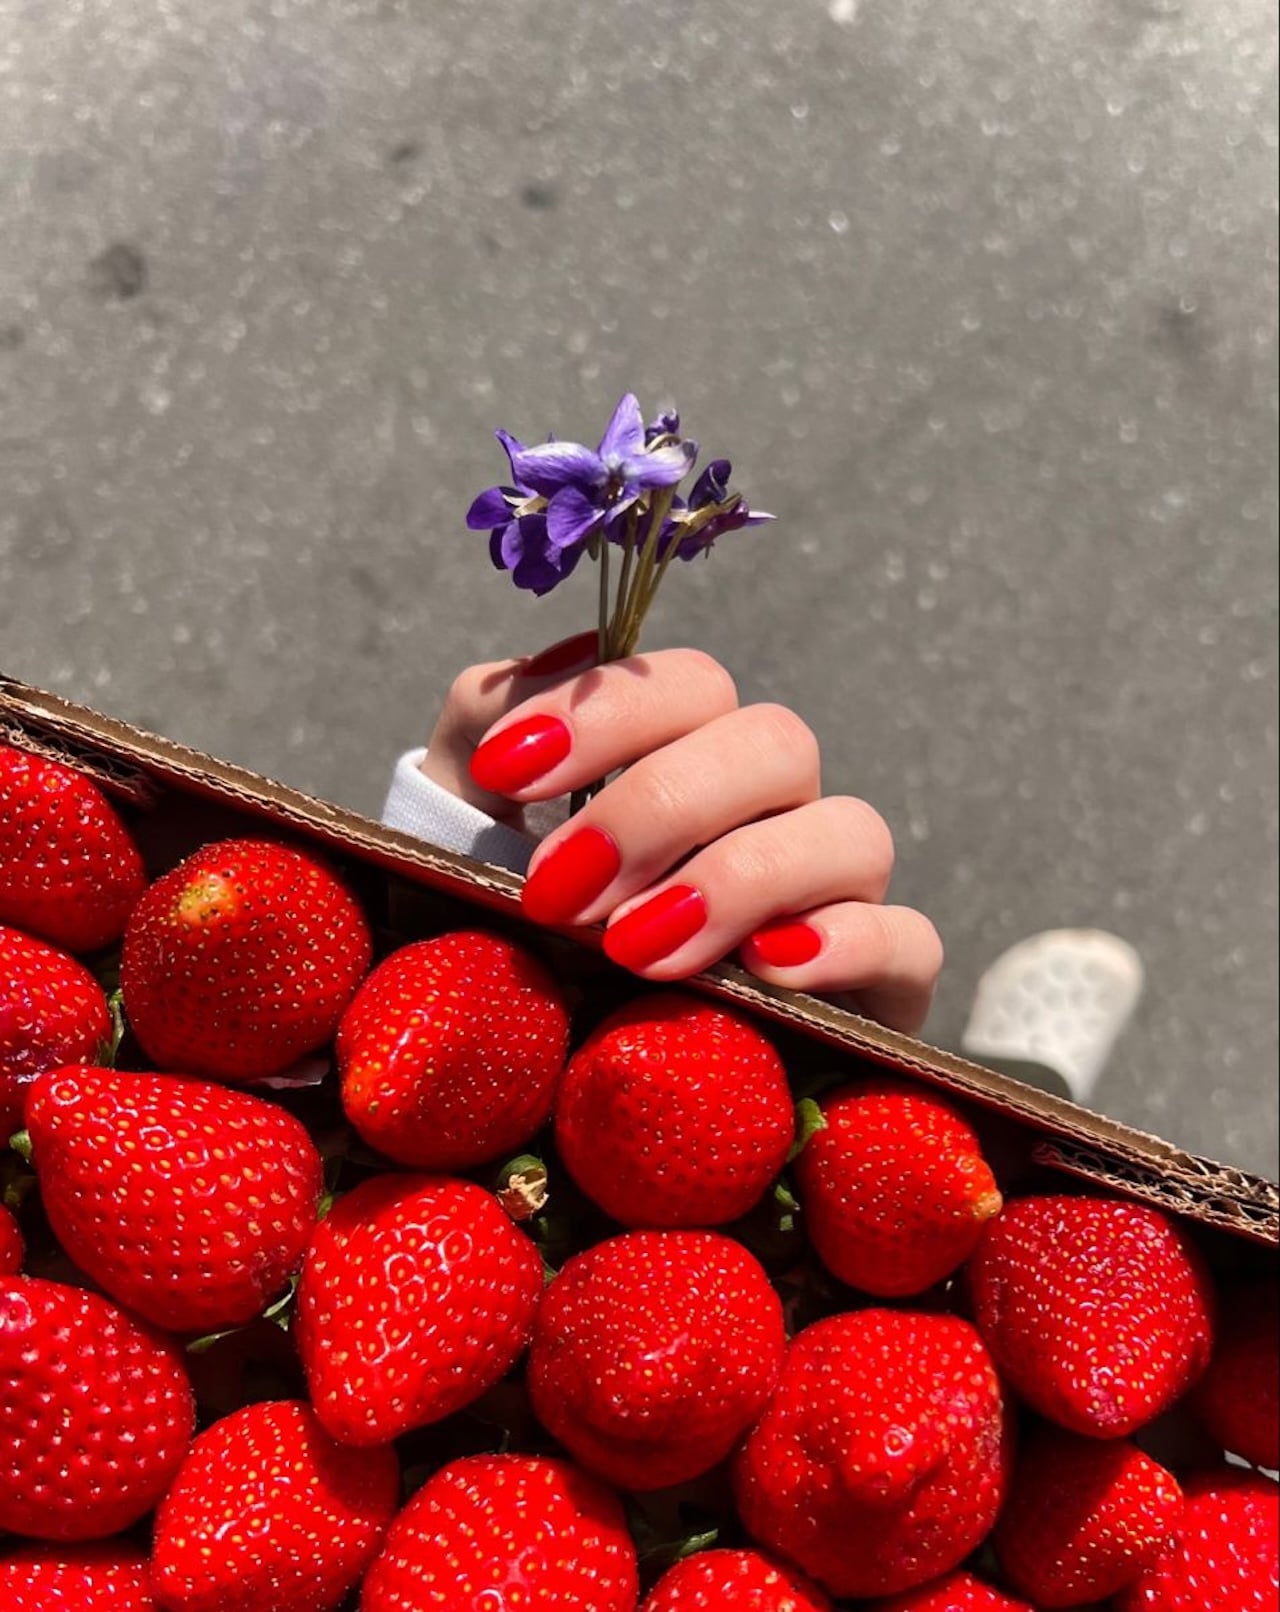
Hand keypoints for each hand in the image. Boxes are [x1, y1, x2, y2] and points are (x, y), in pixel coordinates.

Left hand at [420, 633, 942, 1031]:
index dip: (606, 715)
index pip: (690, 684)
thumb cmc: (505, 937)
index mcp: (688, 757)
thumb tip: (571, 657)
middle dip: (659, 807)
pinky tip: (763, 971)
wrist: (543, 1082)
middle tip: (558, 891)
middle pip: (776, 741)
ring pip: (852, 830)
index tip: (505, 772)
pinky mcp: (879, 986)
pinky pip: (908, 939)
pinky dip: (845, 943)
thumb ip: (482, 722)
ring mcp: (834, 894)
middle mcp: (773, 812)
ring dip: (738, 878)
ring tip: (633, 948)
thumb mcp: (462, 830)